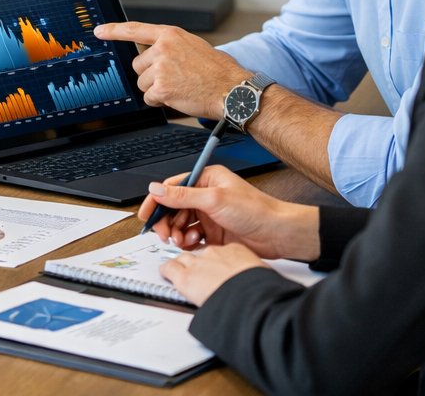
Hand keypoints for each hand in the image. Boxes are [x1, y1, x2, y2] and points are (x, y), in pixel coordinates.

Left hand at [92, 20, 246, 118]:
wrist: (231, 89)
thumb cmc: (218, 70)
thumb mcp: (193, 46)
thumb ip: (170, 46)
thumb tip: (152, 53)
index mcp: (170, 35)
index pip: (135, 29)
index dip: (114, 31)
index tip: (99, 31)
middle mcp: (162, 49)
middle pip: (138, 65)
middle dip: (151, 74)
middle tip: (174, 77)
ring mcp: (160, 68)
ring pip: (142, 83)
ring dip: (156, 88)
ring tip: (179, 86)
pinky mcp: (160, 88)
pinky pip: (149, 97)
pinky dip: (160, 101)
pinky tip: (178, 96)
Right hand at [137, 164, 318, 260]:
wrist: (278, 234)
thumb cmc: (256, 210)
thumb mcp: (214, 199)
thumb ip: (182, 195)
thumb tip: (157, 189)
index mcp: (205, 179)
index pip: (171, 187)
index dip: (156, 200)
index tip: (146, 214)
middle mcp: (205, 195)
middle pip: (173, 207)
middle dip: (166, 221)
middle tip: (164, 234)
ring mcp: (209, 215)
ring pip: (181, 224)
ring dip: (177, 233)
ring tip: (182, 241)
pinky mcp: (214, 232)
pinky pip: (192, 237)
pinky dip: (189, 242)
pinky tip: (196, 245)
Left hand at [159, 243, 267, 305]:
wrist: (254, 299)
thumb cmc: (261, 289)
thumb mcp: (261, 275)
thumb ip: (252, 273)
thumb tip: (256, 282)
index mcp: (235, 250)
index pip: (220, 251)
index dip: (216, 261)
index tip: (217, 270)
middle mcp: (215, 253)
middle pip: (199, 253)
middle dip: (197, 262)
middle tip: (199, 274)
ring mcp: (199, 263)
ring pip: (183, 258)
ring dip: (182, 266)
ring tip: (185, 275)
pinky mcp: (186, 277)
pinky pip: (169, 268)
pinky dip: (166, 270)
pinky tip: (166, 274)